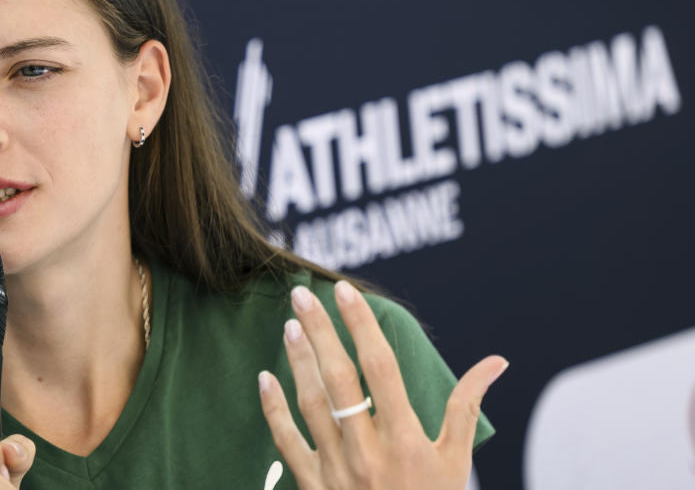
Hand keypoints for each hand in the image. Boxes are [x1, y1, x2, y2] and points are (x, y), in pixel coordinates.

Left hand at [258, 281, 506, 489]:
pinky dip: (273, 409)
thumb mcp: (456, 461)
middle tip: (303, 295)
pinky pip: (287, 442)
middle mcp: (368, 452)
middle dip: (320, 332)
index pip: (379, 368)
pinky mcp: (313, 486)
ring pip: (311, 404)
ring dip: (298, 362)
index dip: (361, 326)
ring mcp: (337, 470)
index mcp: (406, 441)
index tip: (346, 291)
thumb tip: (496, 362)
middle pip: (339, 379)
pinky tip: (265, 377)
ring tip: (291, 325)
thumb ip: (467, 407)